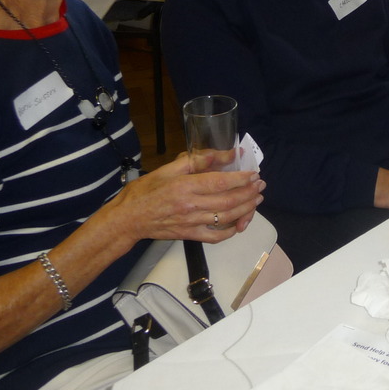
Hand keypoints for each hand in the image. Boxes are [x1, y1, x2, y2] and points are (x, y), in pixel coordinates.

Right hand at [111, 154, 265, 243]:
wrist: (127, 219)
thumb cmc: (145, 191)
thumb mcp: (168, 169)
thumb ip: (197, 160)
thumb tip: (223, 153)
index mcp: (185, 186)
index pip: (220, 182)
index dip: (241, 178)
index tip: (254, 174)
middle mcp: (191, 206)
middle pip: (228, 200)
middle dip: (249, 193)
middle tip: (261, 185)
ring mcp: (191, 223)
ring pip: (226, 217)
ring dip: (246, 209)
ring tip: (257, 200)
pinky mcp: (190, 236)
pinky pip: (216, 236)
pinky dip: (231, 231)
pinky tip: (240, 222)